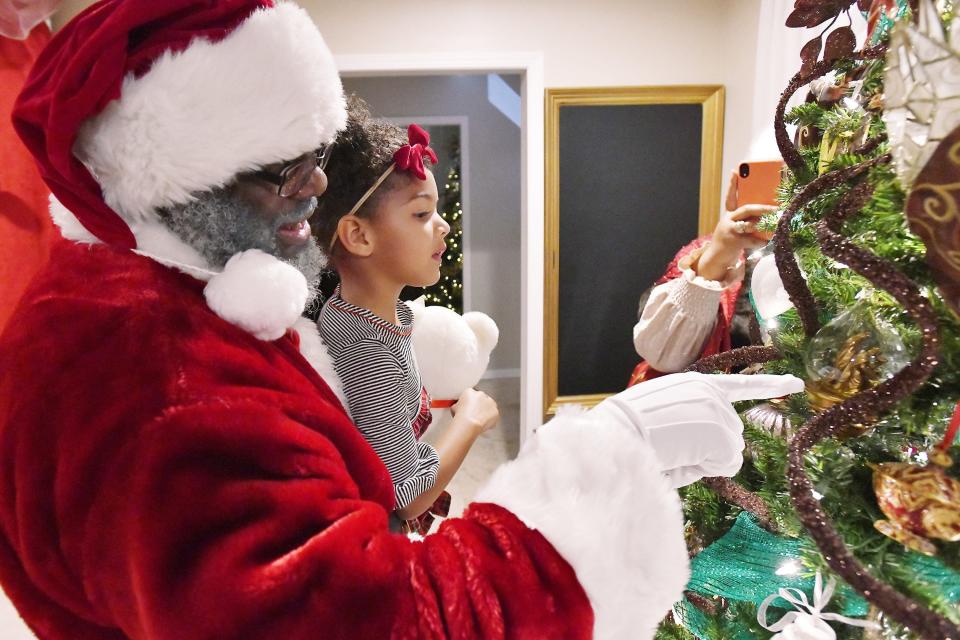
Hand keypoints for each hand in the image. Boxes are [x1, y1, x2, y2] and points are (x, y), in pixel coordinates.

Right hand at [451, 388, 499, 434]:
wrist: (469, 424)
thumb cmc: (461, 416)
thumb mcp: (454, 407)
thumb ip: (458, 404)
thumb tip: (458, 407)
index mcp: (470, 392)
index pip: (471, 394)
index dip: (470, 402)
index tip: (469, 407)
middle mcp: (481, 394)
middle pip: (481, 399)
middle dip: (479, 405)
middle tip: (474, 413)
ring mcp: (490, 402)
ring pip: (489, 406)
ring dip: (486, 411)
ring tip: (479, 419)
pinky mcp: (495, 411)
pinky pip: (493, 415)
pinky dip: (490, 419)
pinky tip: (484, 423)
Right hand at [588, 372, 803, 487]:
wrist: (617, 434)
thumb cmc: (631, 433)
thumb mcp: (667, 420)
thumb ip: (697, 426)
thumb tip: (723, 453)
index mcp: (696, 384)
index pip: (741, 384)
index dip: (771, 384)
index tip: (796, 383)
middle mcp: (711, 393)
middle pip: (733, 434)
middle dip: (711, 449)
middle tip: (674, 448)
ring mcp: (717, 410)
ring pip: (731, 452)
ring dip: (706, 460)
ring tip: (673, 451)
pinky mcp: (718, 429)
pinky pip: (729, 461)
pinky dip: (709, 469)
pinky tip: (685, 458)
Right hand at [696, 172, 777, 281]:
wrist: (715, 259)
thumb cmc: (729, 241)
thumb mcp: (734, 227)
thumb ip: (746, 220)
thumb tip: (766, 214)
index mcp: (729, 214)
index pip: (730, 197)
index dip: (733, 184)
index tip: (735, 171)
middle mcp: (728, 220)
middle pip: (747, 209)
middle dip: (763, 208)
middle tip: (776, 208)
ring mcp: (730, 230)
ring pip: (751, 224)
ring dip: (766, 225)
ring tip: (777, 224)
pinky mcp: (734, 241)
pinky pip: (753, 239)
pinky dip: (761, 241)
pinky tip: (767, 242)